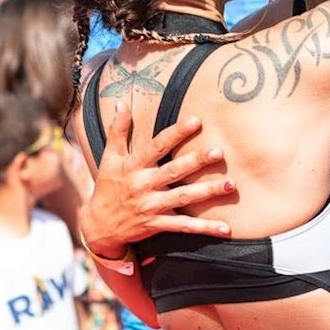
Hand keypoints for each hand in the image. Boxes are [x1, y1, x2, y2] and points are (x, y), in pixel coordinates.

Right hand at [80, 105, 235, 259]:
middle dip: (197, 161)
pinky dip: (205, 228)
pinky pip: (184, 226)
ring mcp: (151, 206)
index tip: (196, 121)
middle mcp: (143, 185)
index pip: (157, 146)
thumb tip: (122, 101)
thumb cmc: (108, 187)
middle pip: (174, 171)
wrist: (98, 226)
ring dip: (208, 192)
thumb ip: (118, 130)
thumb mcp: (109, 157)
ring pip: (183, 197)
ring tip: (231, 184)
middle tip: (219, 151)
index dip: (176, 133)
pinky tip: (226, 229)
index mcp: (133, 166)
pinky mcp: (157, 224)